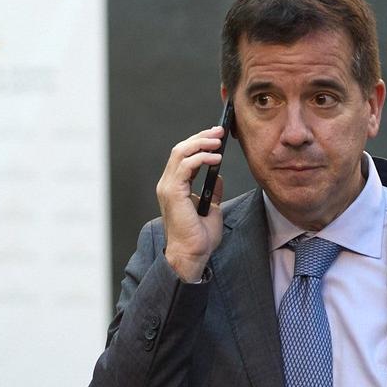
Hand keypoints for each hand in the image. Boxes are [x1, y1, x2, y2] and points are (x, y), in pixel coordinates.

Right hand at [158, 127, 226, 281]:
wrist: (192, 255)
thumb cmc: (199, 238)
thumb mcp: (212, 209)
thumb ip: (213, 191)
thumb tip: (219, 177)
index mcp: (174, 187)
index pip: (183, 156)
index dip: (199, 143)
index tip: (217, 137)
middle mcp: (167, 184)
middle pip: (181, 149)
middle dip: (201, 137)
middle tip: (219, 132)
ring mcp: (168, 187)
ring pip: (181, 152)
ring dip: (201, 143)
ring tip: (219, 142)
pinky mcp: (173, 192)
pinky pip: (186, 166)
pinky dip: (202, 158)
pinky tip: (216, 158)